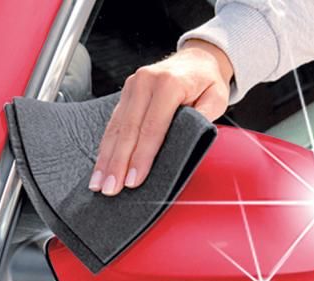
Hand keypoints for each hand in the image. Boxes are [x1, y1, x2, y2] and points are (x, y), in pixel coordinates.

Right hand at [88, 39, 233, 195]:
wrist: (197, 59)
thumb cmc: (207, 82)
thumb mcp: (215, 99)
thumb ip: (201, 120)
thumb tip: (183, 145)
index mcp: (168, 84)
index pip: (152, 128)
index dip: (142, 157)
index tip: (133, 181)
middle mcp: (145, 82)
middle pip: (128, 130)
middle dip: (118, 163)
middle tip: (110, 188)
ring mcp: (132, 87)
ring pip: (115, 128)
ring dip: (106, 158)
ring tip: (98, 182)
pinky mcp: (125, 94)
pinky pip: (113, 123)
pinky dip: (106, 146)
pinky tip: (101, 164)